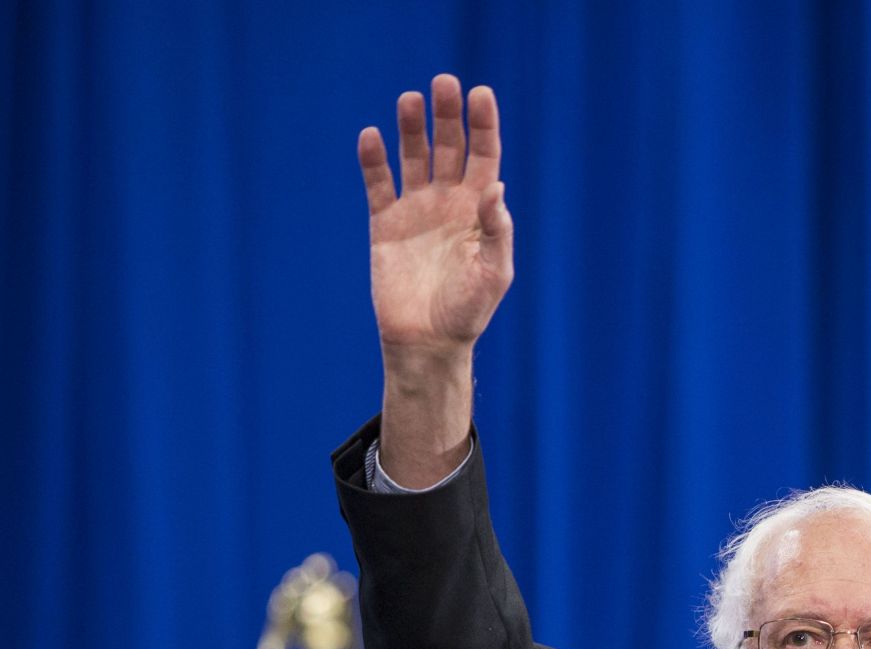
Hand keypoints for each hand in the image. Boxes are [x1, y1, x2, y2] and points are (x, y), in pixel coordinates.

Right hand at [359, 75, 512, 358]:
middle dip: (447, 115)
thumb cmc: (468, 311)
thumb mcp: (494, 273)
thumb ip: (498, 230)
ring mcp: (416, 210)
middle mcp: (448, 202)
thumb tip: (495, 187)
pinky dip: (374, 161)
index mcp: (480, 210)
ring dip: (411, 128)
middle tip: (443, 83)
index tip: (480, 94)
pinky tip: (372, 136)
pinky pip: (378, 184)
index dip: (483, 125)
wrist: (426, 342)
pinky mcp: (385, 224)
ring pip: (413, 157)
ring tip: (410, 100)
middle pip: (448, 147)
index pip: (484, 156)